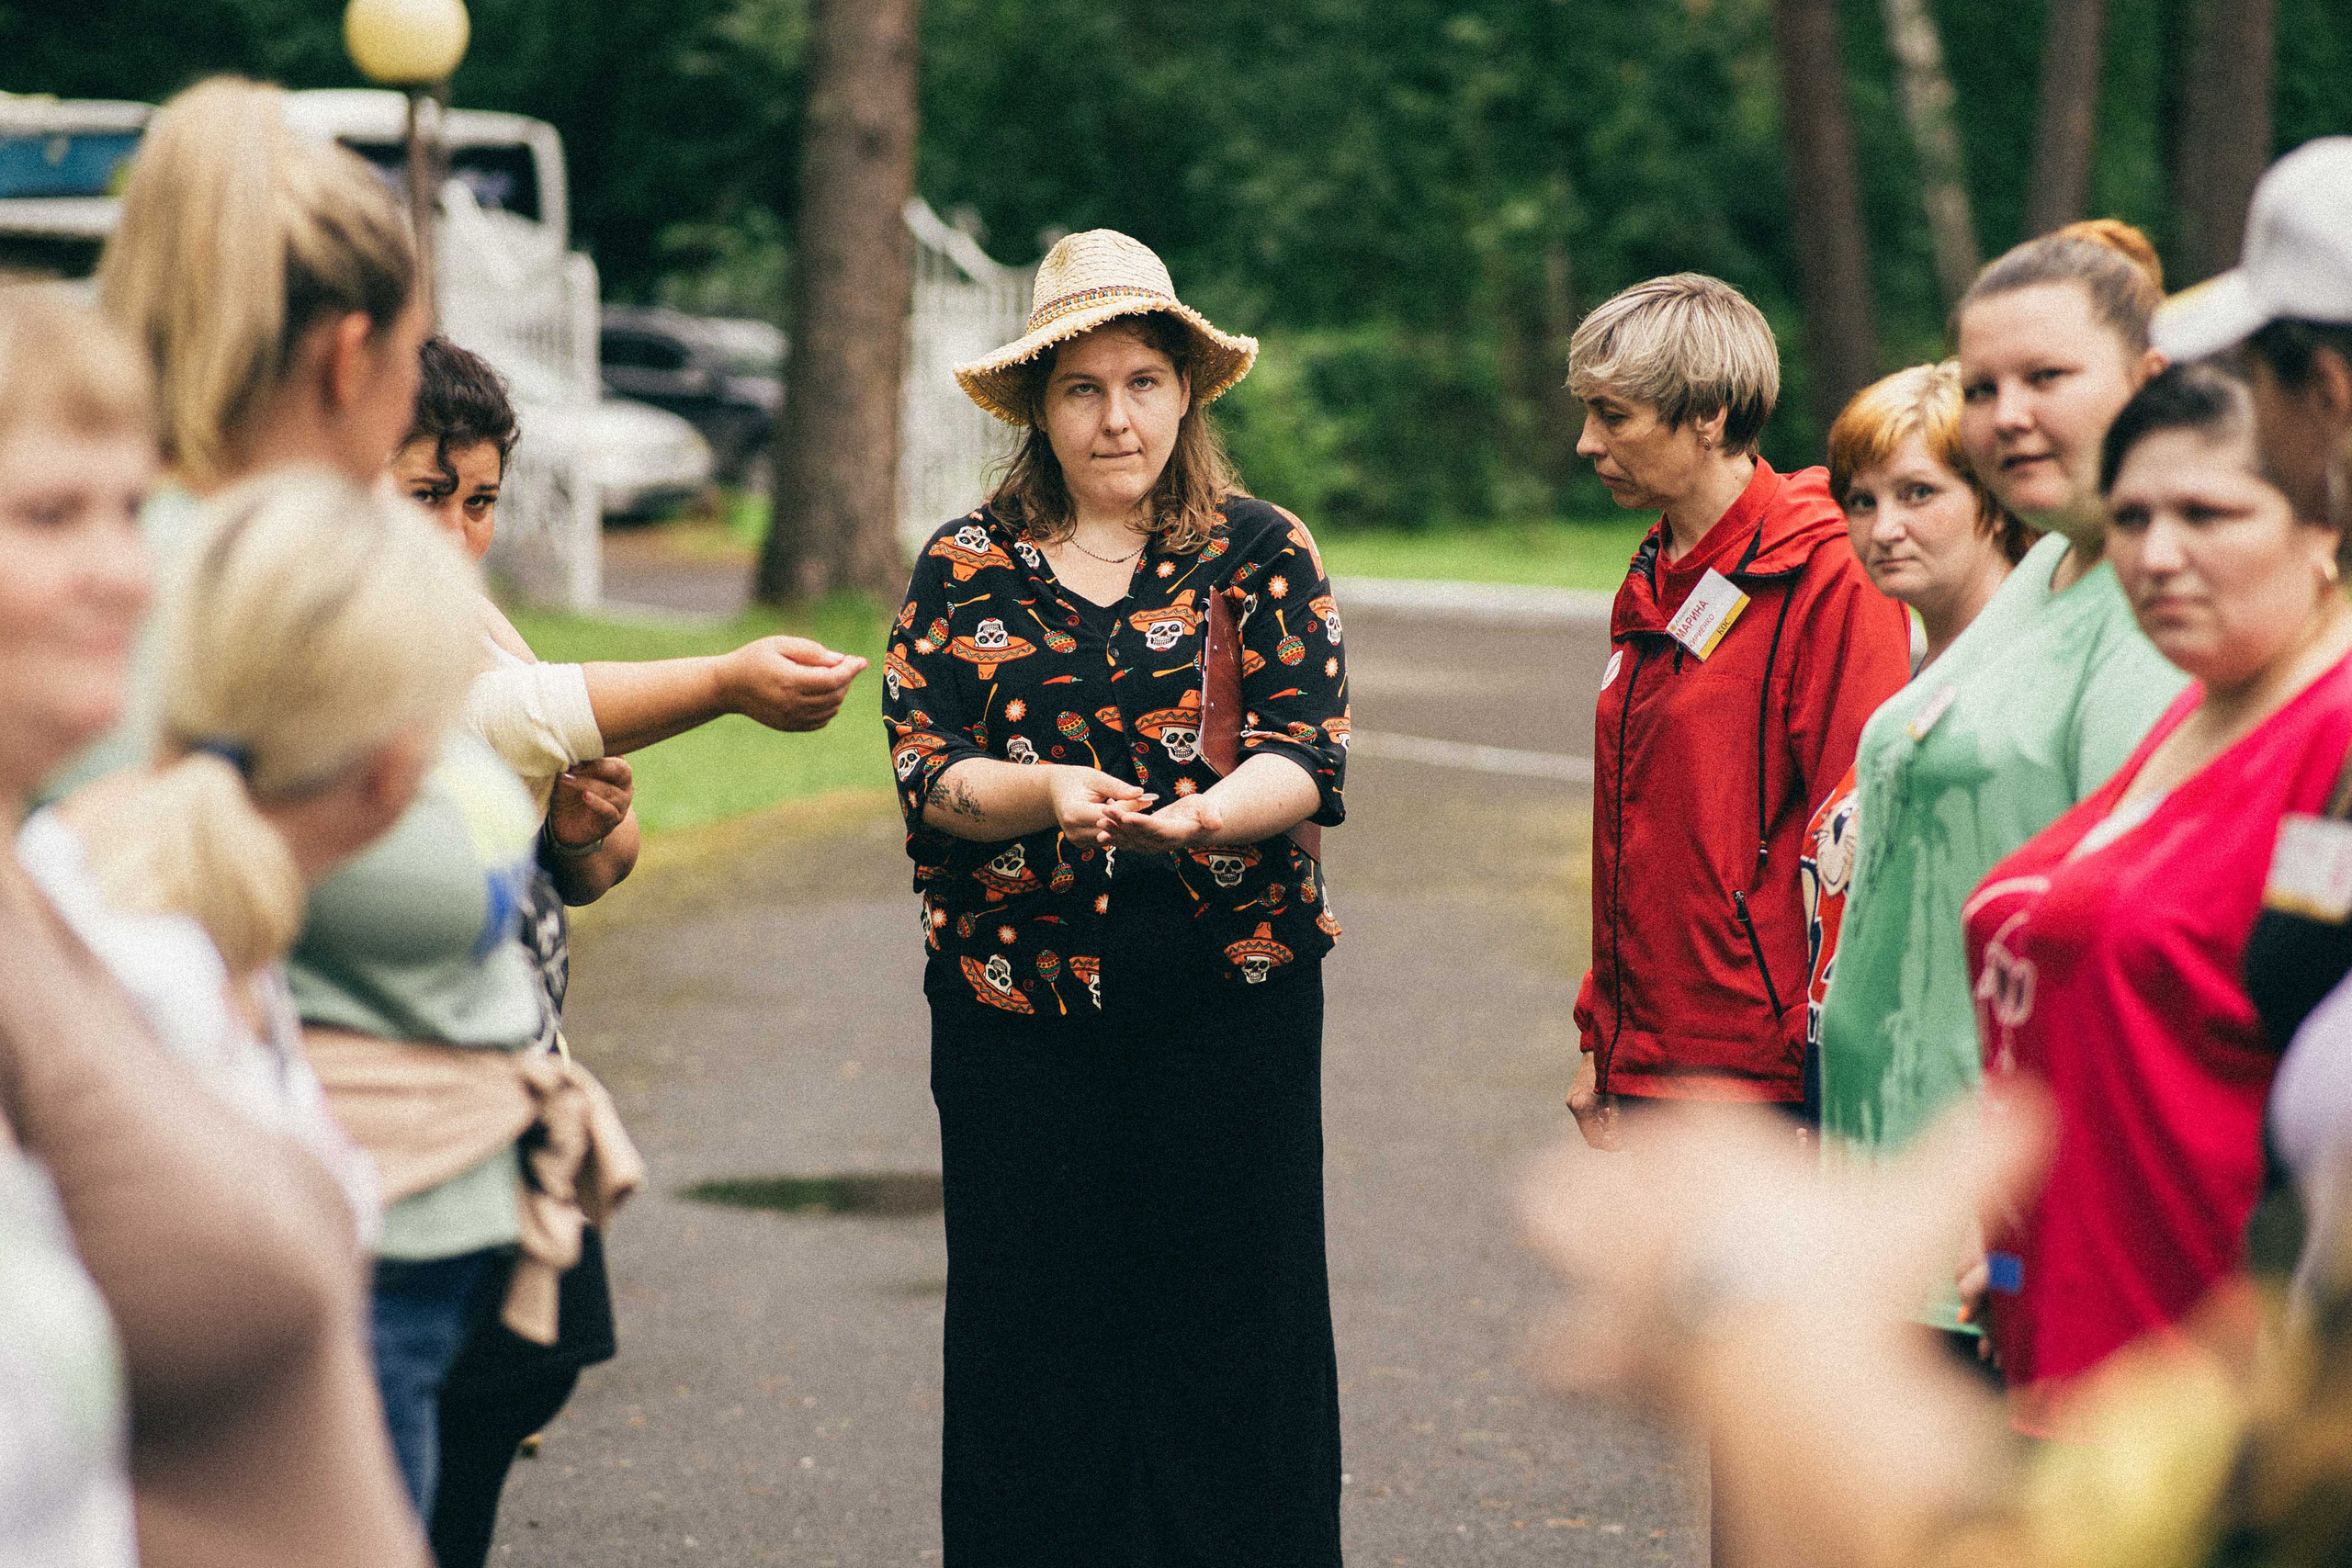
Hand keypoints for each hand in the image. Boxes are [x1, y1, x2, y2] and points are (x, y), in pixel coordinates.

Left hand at [548, 757, 632, 848]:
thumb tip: (566, 745)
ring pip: (610, 791)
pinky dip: (597, 803)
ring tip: (566, 779)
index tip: (576, 748)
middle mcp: (624, 784)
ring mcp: (622, 803)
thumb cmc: (569, 792)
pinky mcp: (613, 820)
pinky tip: (585, 796)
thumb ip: (572, 761)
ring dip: (587, 784)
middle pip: (621, 770)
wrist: (565, 823)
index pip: (615, 754)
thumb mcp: (568, 773)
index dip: (598, 750)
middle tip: (574, 765)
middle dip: (598, 766)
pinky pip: (609, 810)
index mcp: (616, 767)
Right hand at [719, 636, 867, 731]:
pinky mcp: (790, 726)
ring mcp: (791, 718)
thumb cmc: (754, 659)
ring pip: (831, 709)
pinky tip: (822, 693)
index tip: (861, 661)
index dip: (850, 670)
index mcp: (790, 681)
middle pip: (835, 694)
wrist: (728, 687)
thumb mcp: (780, 644)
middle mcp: (792, 704)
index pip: (832, 679)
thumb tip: (840, 660)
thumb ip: (811, 651)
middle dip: (846, 678)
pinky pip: (821, 721)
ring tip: (830, 675)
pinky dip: (829, 707)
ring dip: (839, 692)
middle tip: (844, 664)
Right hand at [1044, 766, 1148, 843]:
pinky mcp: (1082, 845)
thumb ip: (1117, 787)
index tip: (1147, 800)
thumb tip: (1140, 793)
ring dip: (1124, 827)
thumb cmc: (1075, 780)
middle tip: (1147, 807)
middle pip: (1110, 829)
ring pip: (1110, 837)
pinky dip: (1116, 831)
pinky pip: (1106, 839)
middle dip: (1129, 819)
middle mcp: (1073, 831)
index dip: (1128, 809)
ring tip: (1135, 811)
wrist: (1056, 792)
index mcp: (1073, 813)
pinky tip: (1122, 819)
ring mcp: (1077, 841)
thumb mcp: (1095, 778)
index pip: (1108, 816)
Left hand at [1095, 793, 1223, 850]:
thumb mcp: (1209, 809)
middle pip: (1139, 834)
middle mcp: (1162, 844)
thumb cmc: (1204, 812)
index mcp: (1176, 834)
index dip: (1142, 824)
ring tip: (1100, 819)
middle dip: (1121, 824)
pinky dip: (1114, 835)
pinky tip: (1101, 829)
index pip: (1157, 829)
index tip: (1128, 817)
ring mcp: (1153, 846)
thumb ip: (1211, 816)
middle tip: (1106, 811)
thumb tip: (1217, 824)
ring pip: (1130, 839)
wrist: (1198, 825)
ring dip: (1114, 830)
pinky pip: (1128, 841)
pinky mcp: (1145, 843)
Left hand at [1518, 1089, 2052, 1567]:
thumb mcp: (1926, 1204)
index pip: (1697, 1111)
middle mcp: (1653, 1196)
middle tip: (1620, 1188)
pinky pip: (1565, 1349)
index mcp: (1718, 1145)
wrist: (1794, 1377)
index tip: (1716, 1129)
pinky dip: (1575, 1360)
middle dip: (1602, 1170)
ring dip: (1561, 1232)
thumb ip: (1978, 1151)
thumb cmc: (1858, 1280)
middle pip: (1599, 1158)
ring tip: (1567, 1238)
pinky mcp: (1606, 1346)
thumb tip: (2033, 1105)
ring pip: (1551, 1223)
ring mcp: (1617, 1267)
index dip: (1707, 1122)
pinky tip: (1580, 1366)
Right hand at [1567, 1051, 1618, 1150]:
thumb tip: (1619, 1143)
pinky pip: (1585, 1114)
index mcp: (1583, 1107)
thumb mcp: (1618, 1100)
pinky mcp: (1574, 1095)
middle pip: (1590, 1134)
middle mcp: (1574, 1104)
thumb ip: (1617, 1123)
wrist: (1599, 1048)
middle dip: (1606, 1137)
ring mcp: (1572, 1100)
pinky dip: (1598, 1118)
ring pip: (1588, 1124)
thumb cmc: (1611, 1073)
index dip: (1609, 1146)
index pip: (1594, 1140)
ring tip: (1618, 1124)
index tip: (1622, 1145)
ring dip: (1603, 1128)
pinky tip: (1610, 1113)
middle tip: (1623, 1137)